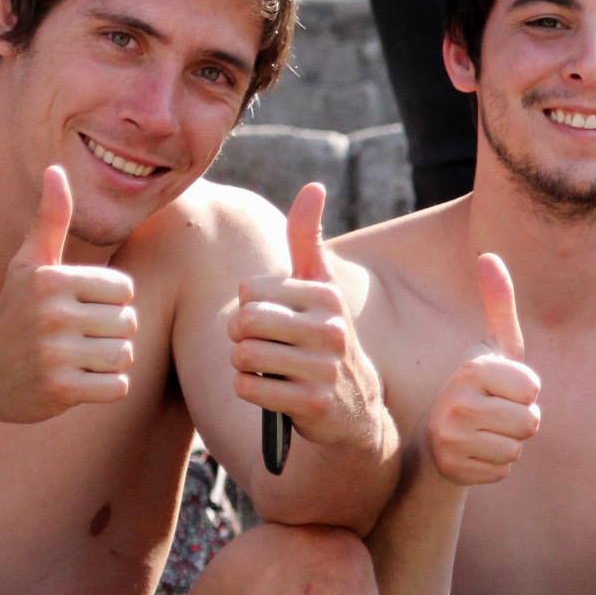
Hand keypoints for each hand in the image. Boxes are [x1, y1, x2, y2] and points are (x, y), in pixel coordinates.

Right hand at [0, 166, 136, 423]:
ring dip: (108, 361)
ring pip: (124, 355)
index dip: (108, 302)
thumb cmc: (14, 311)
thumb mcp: (28, 264)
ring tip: (75, 358)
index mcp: (52, 280)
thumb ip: (50, 218)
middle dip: (109, 333)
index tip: (76, 309)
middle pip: (128, 323)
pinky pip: (118, 387)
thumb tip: (56, 168)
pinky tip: (77, 380)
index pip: (124, 290)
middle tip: (73, 338)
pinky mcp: (62, 391)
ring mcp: (56, 356)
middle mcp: (53, 315)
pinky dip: (104, 387)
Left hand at [231, 183, 374, 445]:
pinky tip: (271, 391)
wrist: (354, 408)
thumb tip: (314, 186)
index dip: (250, 308)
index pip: (249, 291)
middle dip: (241, 337)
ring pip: (243, 354)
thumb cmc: (323, 339)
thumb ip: (308, 239)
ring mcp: (325, 368)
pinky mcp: (314, 403)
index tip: (272, 321)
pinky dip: (249, 389)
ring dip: (244, 365)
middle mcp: (331, 329)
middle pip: (244, 322)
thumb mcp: (321, 289)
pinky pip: (249, 386)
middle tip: (262, 347)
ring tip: (268, 369)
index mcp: (327, 296)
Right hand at [422, 254, 541, 486]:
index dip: (524, 391)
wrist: (436, 437)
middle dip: (520, 421)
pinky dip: (495, 464)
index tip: (499, 388)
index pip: (533, 389)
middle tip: (493, 414)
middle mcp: (457, 403)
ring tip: (483, 431)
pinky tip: (474, 452)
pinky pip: (503, 470)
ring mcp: (452, 439)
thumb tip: (489, 255)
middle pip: (530, 422)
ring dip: (509, 443)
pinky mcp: (454, 470)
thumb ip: (498, 303)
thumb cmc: (477, 386)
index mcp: (472, 370)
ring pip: (517, 448)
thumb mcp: (491, 346)